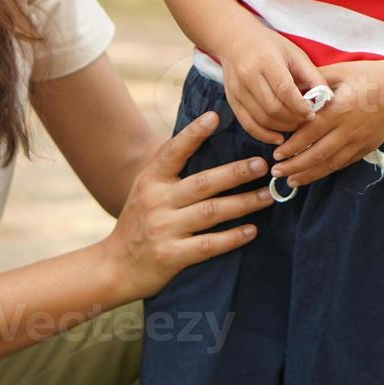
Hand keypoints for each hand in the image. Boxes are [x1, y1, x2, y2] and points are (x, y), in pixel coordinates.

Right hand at [101, 110, 272, 300]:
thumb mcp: (146, 189)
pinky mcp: (171, 256)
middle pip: (203, 182)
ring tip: (267, 196)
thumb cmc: (139, 221)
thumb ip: (170, 169)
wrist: (116, 267)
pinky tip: (252, 230)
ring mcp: (164, 229)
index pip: (173, 151)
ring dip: (243, 203)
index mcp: (151, 180)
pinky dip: (232, 237)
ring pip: (211, 212)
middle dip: (236, 172)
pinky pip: (209, 245)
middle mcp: (156, 201)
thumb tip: (203, 137)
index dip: (193, 134)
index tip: (215, 117)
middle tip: (262, 165)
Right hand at [219, 22, 326, 144]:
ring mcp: (238, 89)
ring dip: (282, 127)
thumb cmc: (270, 45)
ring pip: (262, 118)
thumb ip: (312, 76)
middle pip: (273, 108)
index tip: (312, 113)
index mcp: (266, 61)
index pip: (285, 90)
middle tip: (306, 121)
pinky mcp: (232, 100)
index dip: (300, 106)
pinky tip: (278, 138)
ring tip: (295, 126)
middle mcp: (249, 76)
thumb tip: (328, 99)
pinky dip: (264, 135)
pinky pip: (248, 124)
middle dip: (293, 119)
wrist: (235, 39)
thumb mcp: (295, 54)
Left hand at [267, 61, 383, 189]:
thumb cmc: (367, 75)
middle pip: (317, 154)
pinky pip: (345, 163)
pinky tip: (314, 174)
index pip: (309, 134)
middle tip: (277, 171)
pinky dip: (328, 170)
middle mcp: (348, 129)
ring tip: (291, 181)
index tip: (277, 154)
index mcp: (338, 109)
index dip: (292, 147)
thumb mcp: (338, 72)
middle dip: (295, 166)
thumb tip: (290, 89)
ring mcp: (359, 141)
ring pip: (331, 164)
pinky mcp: (368, 147)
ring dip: (309, 174)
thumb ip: (313, 80)